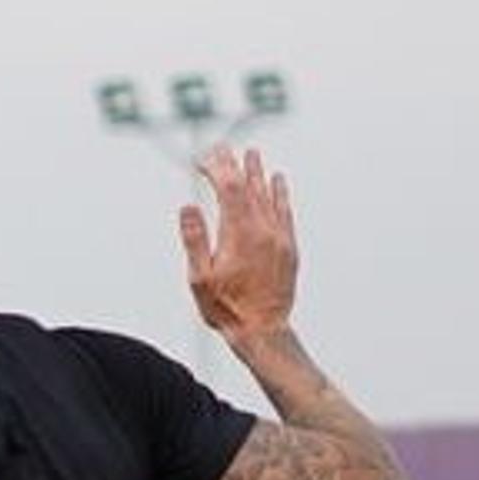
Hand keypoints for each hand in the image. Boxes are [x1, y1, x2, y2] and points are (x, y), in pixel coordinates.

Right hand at [179, 144, 299, 344]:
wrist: (263, 331)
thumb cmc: (227, 309)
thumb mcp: (200, 278)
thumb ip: (195, 240)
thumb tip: (188, 207)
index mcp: (239, 233)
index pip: (228, 187)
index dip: (216, 168)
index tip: (203, 161)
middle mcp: (263, 230)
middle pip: (248, 186)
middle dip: (234, 165)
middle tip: (223, 148)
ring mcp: (279, 237)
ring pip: (268, 196)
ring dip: (258, 173)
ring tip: (252, 154)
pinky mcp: (289, 247)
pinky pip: (285, 211)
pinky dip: (279, 193)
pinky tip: (277, 181)